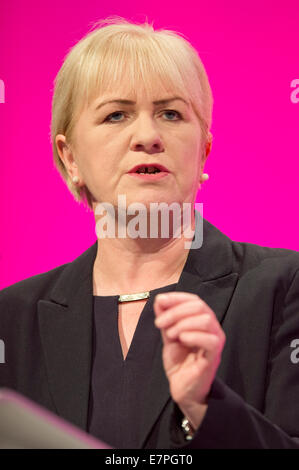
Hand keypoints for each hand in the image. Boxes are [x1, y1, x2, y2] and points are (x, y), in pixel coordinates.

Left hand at [154, 292, 225, 425]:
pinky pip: (210, 340)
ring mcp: (215, 341)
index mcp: (202, 321)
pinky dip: (193, 335)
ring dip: (183, 323)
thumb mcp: (168, 335)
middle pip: (199, 306)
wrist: (182, 388)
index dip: (177, 297)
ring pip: (206, 320)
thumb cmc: (179, 362)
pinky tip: (181, 339)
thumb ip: (165, 318)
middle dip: (176, 311)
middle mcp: (212, 328)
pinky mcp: (214, 356)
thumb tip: (159, 299)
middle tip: (159, 323)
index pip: (194, 300)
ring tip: (170, 334)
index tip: (160, 301)